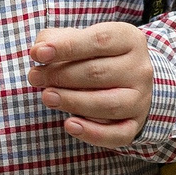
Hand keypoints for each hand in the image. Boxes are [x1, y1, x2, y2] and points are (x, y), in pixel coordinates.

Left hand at [28, 22, 152, 148]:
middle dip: (61, 76)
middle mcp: (140, 68)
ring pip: (108, 105)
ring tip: (47, 97)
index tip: (38, 54)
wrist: (128, 80)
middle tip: (34, 78)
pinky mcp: (136, 124)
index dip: (66, 47)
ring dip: (73, 102)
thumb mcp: (81, 39)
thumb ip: (57, 40)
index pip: (99, 40)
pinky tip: (70, 126)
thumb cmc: (95, 56)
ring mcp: (141, 99)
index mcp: (129, 39)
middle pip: (99, 73)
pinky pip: (118, 134)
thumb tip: (39, 51)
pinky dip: (93, 133)